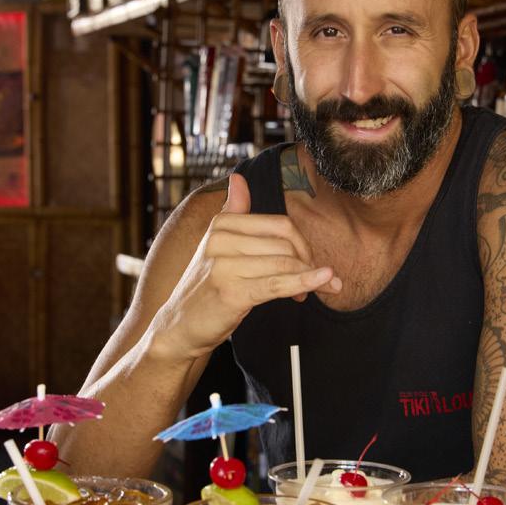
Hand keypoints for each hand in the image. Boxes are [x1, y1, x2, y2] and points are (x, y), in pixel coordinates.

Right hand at [155, 174, 340, 358]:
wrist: (179, 326)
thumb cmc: (205, 287)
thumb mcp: (216, 245)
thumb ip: (233, 211)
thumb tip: (238, 178)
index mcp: (221, 224)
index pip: (282, 225)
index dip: (301, 245)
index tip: (304, 264)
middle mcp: (221, 240)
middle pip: (287, 244)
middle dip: (306, 264)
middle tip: (308, 285)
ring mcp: (224, 266)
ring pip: (286, 264)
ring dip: (309, 280)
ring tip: (308, 293)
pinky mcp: (232, 292)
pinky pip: (279, 284)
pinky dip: (306, 282)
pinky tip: (325, 281)